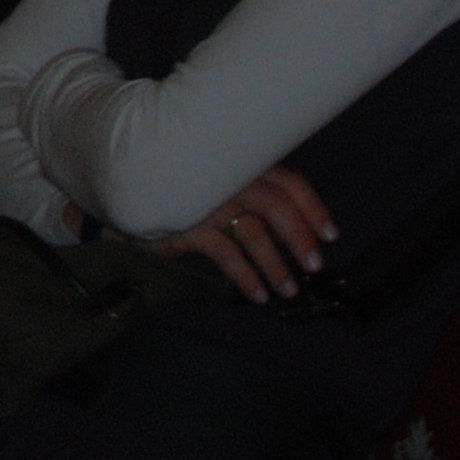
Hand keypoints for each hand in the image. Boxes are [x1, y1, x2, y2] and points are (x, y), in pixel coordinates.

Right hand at [147, 165, 335, 303]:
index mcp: (243, 165)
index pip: (289, 183)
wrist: (130, 188)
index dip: (313, 209)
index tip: (330, 236)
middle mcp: (230, 179)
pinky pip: (227, 254)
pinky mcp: (189, 224)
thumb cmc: (183, 189)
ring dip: (276, 266)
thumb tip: (294, 229)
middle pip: (277, 206)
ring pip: (255, 234)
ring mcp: (209, 201)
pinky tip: (258, 294)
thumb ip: (252, 193)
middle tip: (313, 267)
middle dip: (299, 239)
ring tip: (289, 291)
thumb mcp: (220, 182)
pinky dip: (246, 276)